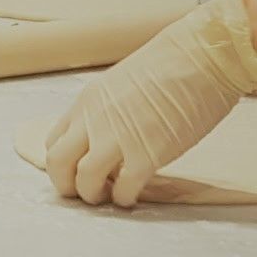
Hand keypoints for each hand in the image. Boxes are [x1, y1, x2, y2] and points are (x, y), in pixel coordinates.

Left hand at [45, 0, 256, 206]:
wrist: (202, 57)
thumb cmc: (172, 63)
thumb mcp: (123, 83)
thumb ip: (109, 110)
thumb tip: (113, 132)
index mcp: (88, 101)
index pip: (54, 139)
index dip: (62, 161)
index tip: (76, 169)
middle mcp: (94, 120)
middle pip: (58, 163)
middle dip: (66, 184)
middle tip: (83, 193)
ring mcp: (118, 139)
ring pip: (84, 181)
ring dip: (92, 196)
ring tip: (108, 197)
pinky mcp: (146, 156)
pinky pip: (123, 189)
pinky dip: (124, 199)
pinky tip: (132, 196)